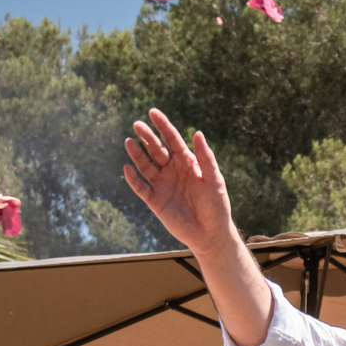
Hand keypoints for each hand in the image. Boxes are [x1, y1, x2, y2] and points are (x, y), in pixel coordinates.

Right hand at [122, 109, 241, 259]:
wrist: (211, 233)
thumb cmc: (216, 205)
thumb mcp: (214, 180)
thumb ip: (205, 157)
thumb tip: (197, 132)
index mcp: (187, 162)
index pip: (172, 140)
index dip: (163, 126)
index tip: (153, 112)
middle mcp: (172, 170)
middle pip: (156, 149)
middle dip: (147, 137)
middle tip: (137, 125)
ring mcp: (163, 185)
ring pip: (146, 166)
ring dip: (137, 154)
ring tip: (129, 142)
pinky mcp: (155, 201)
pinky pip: (141, 188)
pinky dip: (134, 179)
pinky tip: (128, 169)